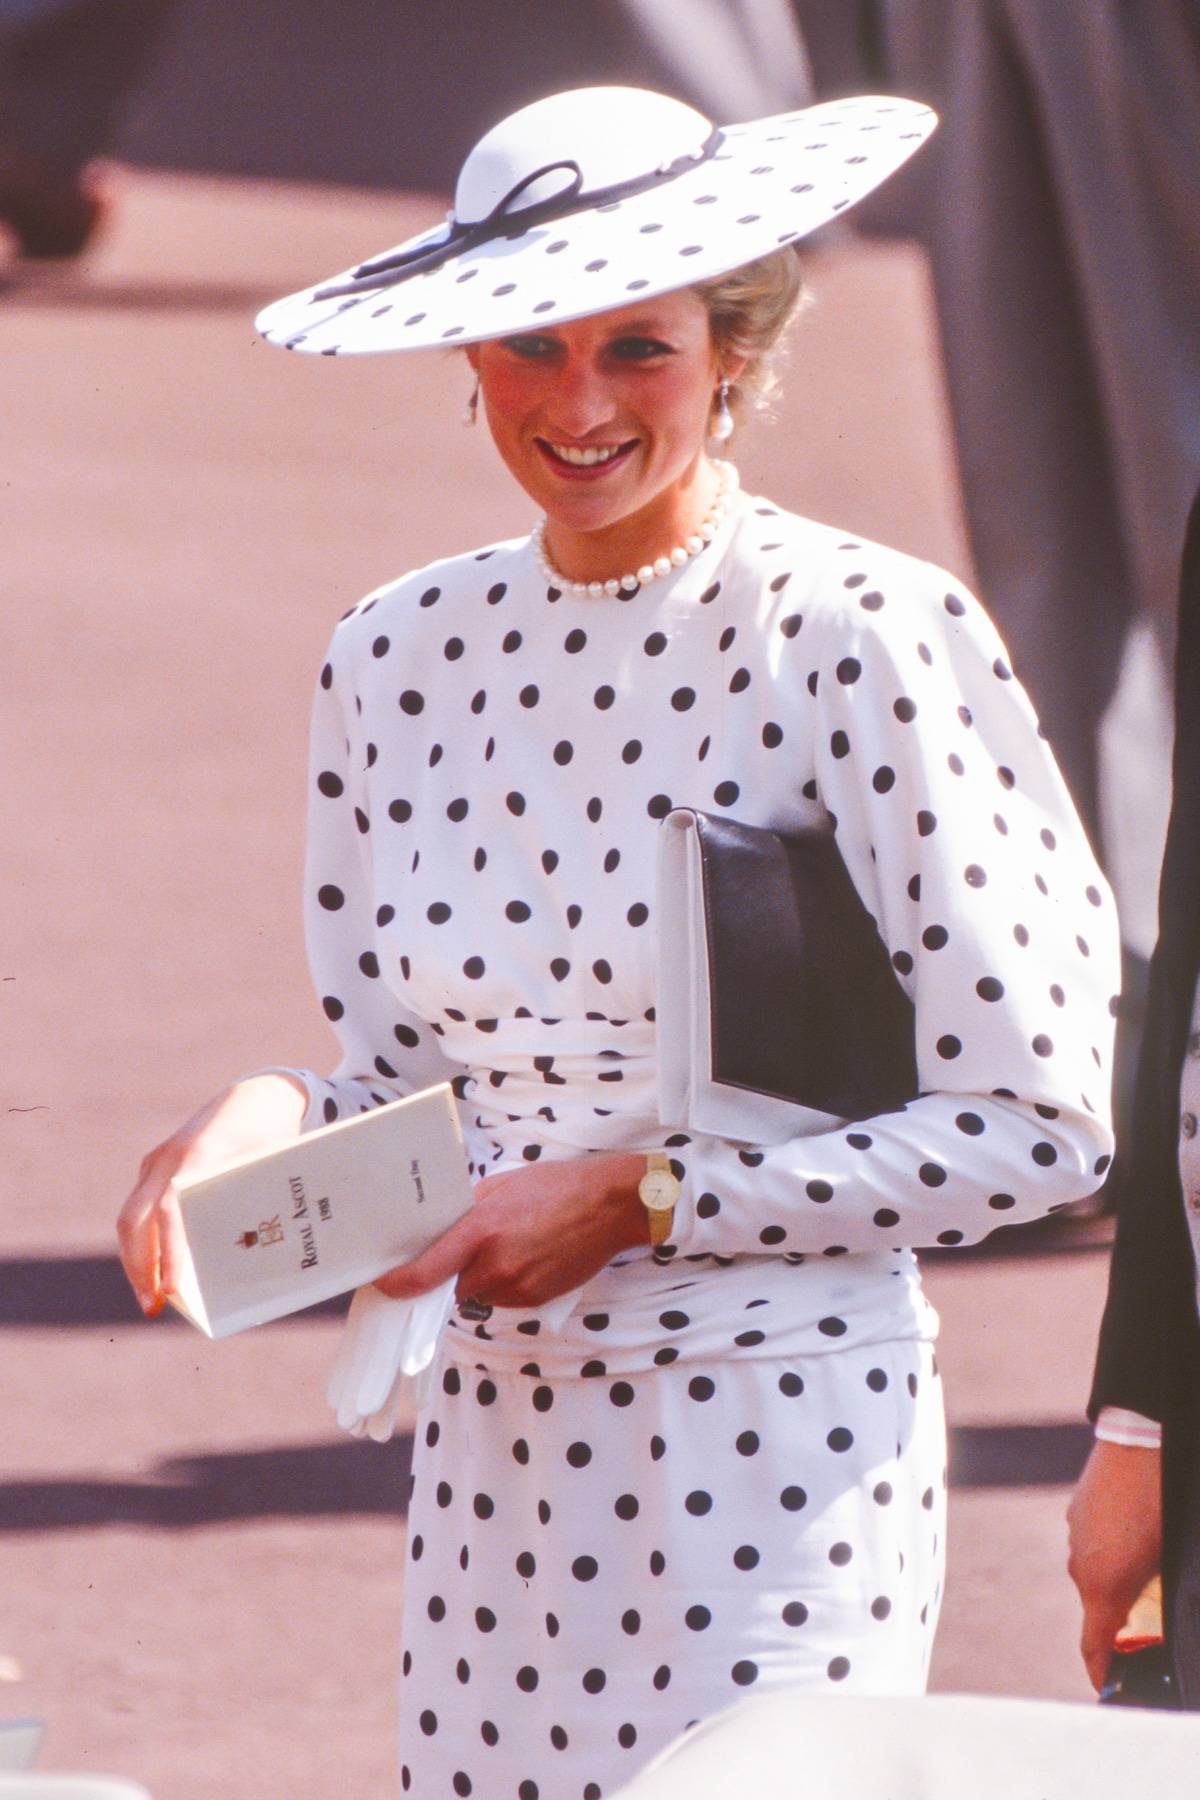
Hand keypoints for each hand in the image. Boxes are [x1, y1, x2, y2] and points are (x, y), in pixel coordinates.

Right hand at [117, 1073, 308, 1316]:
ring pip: (130, 1217)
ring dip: (135, 1259)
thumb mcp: (272, 1164)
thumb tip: (251, 1267)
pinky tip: (155, 1273)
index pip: (170, 1210)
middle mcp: (168, 1158)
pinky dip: (142, 1243)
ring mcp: (157, 1162)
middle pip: (136, 1219)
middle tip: (154, 1306)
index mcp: (198, 1154)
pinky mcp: (156, 1168)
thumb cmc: (272, 1133)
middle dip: (139, 1266)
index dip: (169, 1251)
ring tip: (152, 1299)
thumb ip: (260, 1205)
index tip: (172, 1288)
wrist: (259, 1095)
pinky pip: (139, 1210)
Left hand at [374, 1151, 649, 1309]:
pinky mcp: (535, 1300)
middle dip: (448, 1273)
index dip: (395, 1284)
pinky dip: (505, 1282)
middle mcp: (495, 1266)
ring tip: (510, 1244)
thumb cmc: (556, 1187)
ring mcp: (517, 1287)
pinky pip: (503, 1298)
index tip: (382, 1284)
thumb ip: (466, 1213)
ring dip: (480, 1277)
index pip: (423, 1273)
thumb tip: (435, 1232)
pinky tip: (527, 1255)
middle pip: (448, 1286)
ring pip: (477, 1293)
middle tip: (464, 1249)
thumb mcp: (500, 1187)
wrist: (610, 1206)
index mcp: (481, 1231)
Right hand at [1067, 1439, 1162, 1690]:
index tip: (1111, 1687)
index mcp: (1102, 1587)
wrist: (1139, 1439)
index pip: (1093, 1648)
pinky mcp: (1077, 1512)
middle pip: (1099, 1609)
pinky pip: (1093, 1545)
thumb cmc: (1162, 1504)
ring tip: (1150, 1566)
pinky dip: (1111, 1551)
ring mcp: (1074, 1536)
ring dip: (1118, 1579)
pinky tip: (1138, 1533)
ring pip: (1096, 1573)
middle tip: (1153, 1621)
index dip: (1101, 1674)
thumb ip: (1158, 1601)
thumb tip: (1159, 1621)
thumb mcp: (1169, 1563)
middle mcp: (1079, 1566)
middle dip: (1123, 1620)